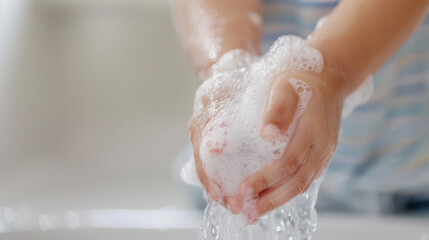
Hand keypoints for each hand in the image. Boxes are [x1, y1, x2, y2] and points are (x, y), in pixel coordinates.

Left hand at [236, 69, 345, 221]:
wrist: (331, 77)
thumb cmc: (301, 79)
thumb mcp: (284, 85)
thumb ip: (277, 108)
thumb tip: (267, 134)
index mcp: (311, 129)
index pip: (288, 162)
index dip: (266, 179)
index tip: (243, 190)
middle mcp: (321, 145)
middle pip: (298, 181)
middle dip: (272, 200)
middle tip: (248, 215)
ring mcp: (325, 151)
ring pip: (303, 183)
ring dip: (280, 200)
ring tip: (257, 212)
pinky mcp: (323, 153)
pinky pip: (307, 177)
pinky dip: (289, 190)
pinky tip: (272, 195)